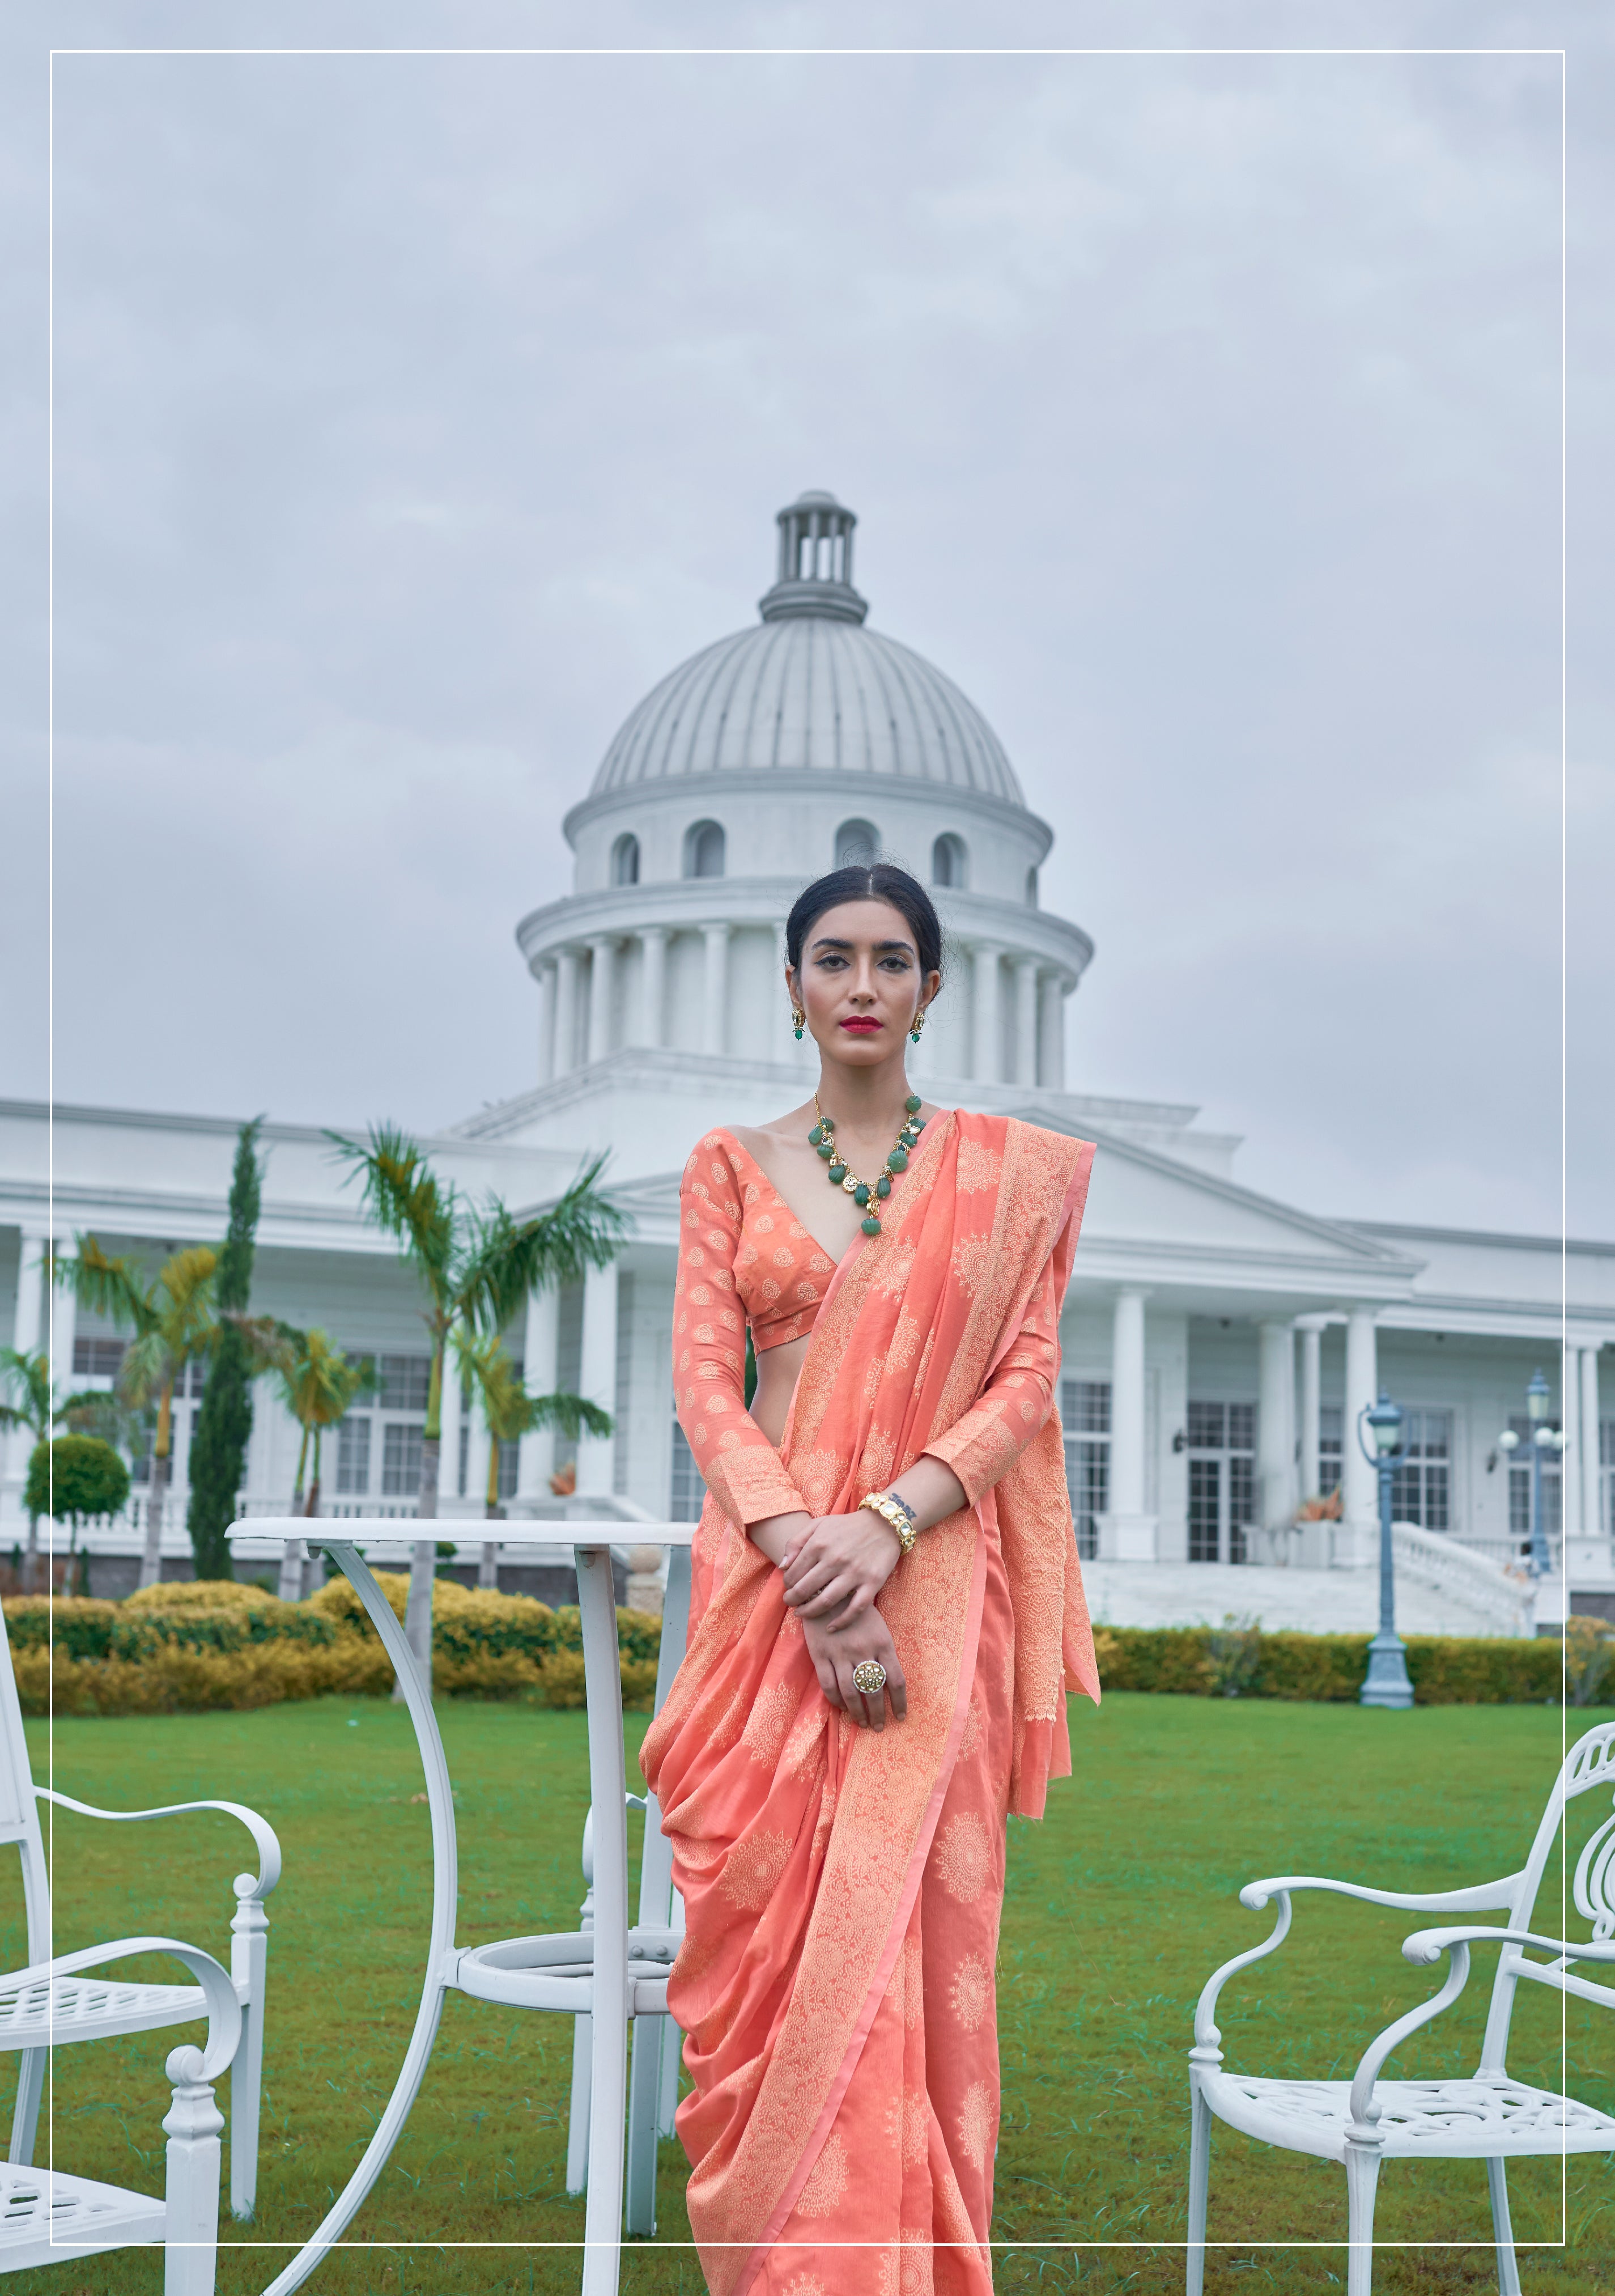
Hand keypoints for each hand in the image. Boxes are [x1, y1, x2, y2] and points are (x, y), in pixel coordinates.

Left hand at [781, 1508, 900, 1624]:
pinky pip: (855, 1608)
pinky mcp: (872, 1582)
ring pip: (826, 1601)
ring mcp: (855, 1572)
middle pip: (805, 1590)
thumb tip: (782, 1566)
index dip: (787, 1584)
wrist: (884, 1524)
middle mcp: (835, 1559)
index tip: (789, 1588)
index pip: (793, 1573)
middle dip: (792, 1601)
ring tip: (802, 1614)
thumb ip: (796, 1542)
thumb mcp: (818, 1524)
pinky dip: (842, 1622)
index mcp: (819, 1544)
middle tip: (791, 1604)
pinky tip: (831, 1628)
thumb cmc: (847, 1526)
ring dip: (809, 1612)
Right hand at [802, 1612, 906, 1730]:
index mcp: (883, 1642)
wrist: (826, 1591)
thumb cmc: (857, 1610)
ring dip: (858, 1712)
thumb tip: (890, 1682)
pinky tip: (842, 1708)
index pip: (896, 1680)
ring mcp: (841, 1654)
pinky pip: (829, 1685)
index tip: (901, 1716)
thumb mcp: (879, 1626)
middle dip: (878, 1713)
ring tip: (862, 1723)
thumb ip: (884, 1652)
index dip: (900, 1702)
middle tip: (878, 1726)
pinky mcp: (820, 1655)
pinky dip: (836, 1700)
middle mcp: (863, 1650)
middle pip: (874, 1690)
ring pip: (851, 1692)